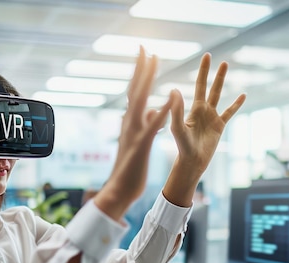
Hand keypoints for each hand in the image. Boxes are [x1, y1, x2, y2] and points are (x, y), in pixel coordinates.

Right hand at [94, 46, 172, 220]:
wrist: (119, 190)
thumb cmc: (130, 168)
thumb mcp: (138, 140)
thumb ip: (144, 122)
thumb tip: (150, 108)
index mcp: (130, 122)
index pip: (135, 92)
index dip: (140, 72)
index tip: (146, 54)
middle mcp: (129, 123)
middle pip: (135, 90)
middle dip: (141, 68)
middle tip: (145, 47)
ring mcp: (134, 133)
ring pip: (140, 101)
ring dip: (147, 80)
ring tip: (153, 61)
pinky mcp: (141, 145)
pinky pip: (152, 126)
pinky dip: (160, 111)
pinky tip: (169, 99)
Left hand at [163, 53, 245, 206]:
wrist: (192, 163)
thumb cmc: (183, 147)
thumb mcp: (178, 128)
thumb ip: (176, 110)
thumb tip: (174, 90)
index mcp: (193, 108)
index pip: (198, 85)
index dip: (203, 71)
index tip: (206, 56)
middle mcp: (202, 110)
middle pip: (207, 86)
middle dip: (210, 72)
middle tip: (211, 56)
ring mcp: (211, 118)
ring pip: (218, 95)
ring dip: (221, 81)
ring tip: (226, 66)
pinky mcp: (219, 127)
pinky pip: (229, 113)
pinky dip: (236, 104)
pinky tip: (243, 94)